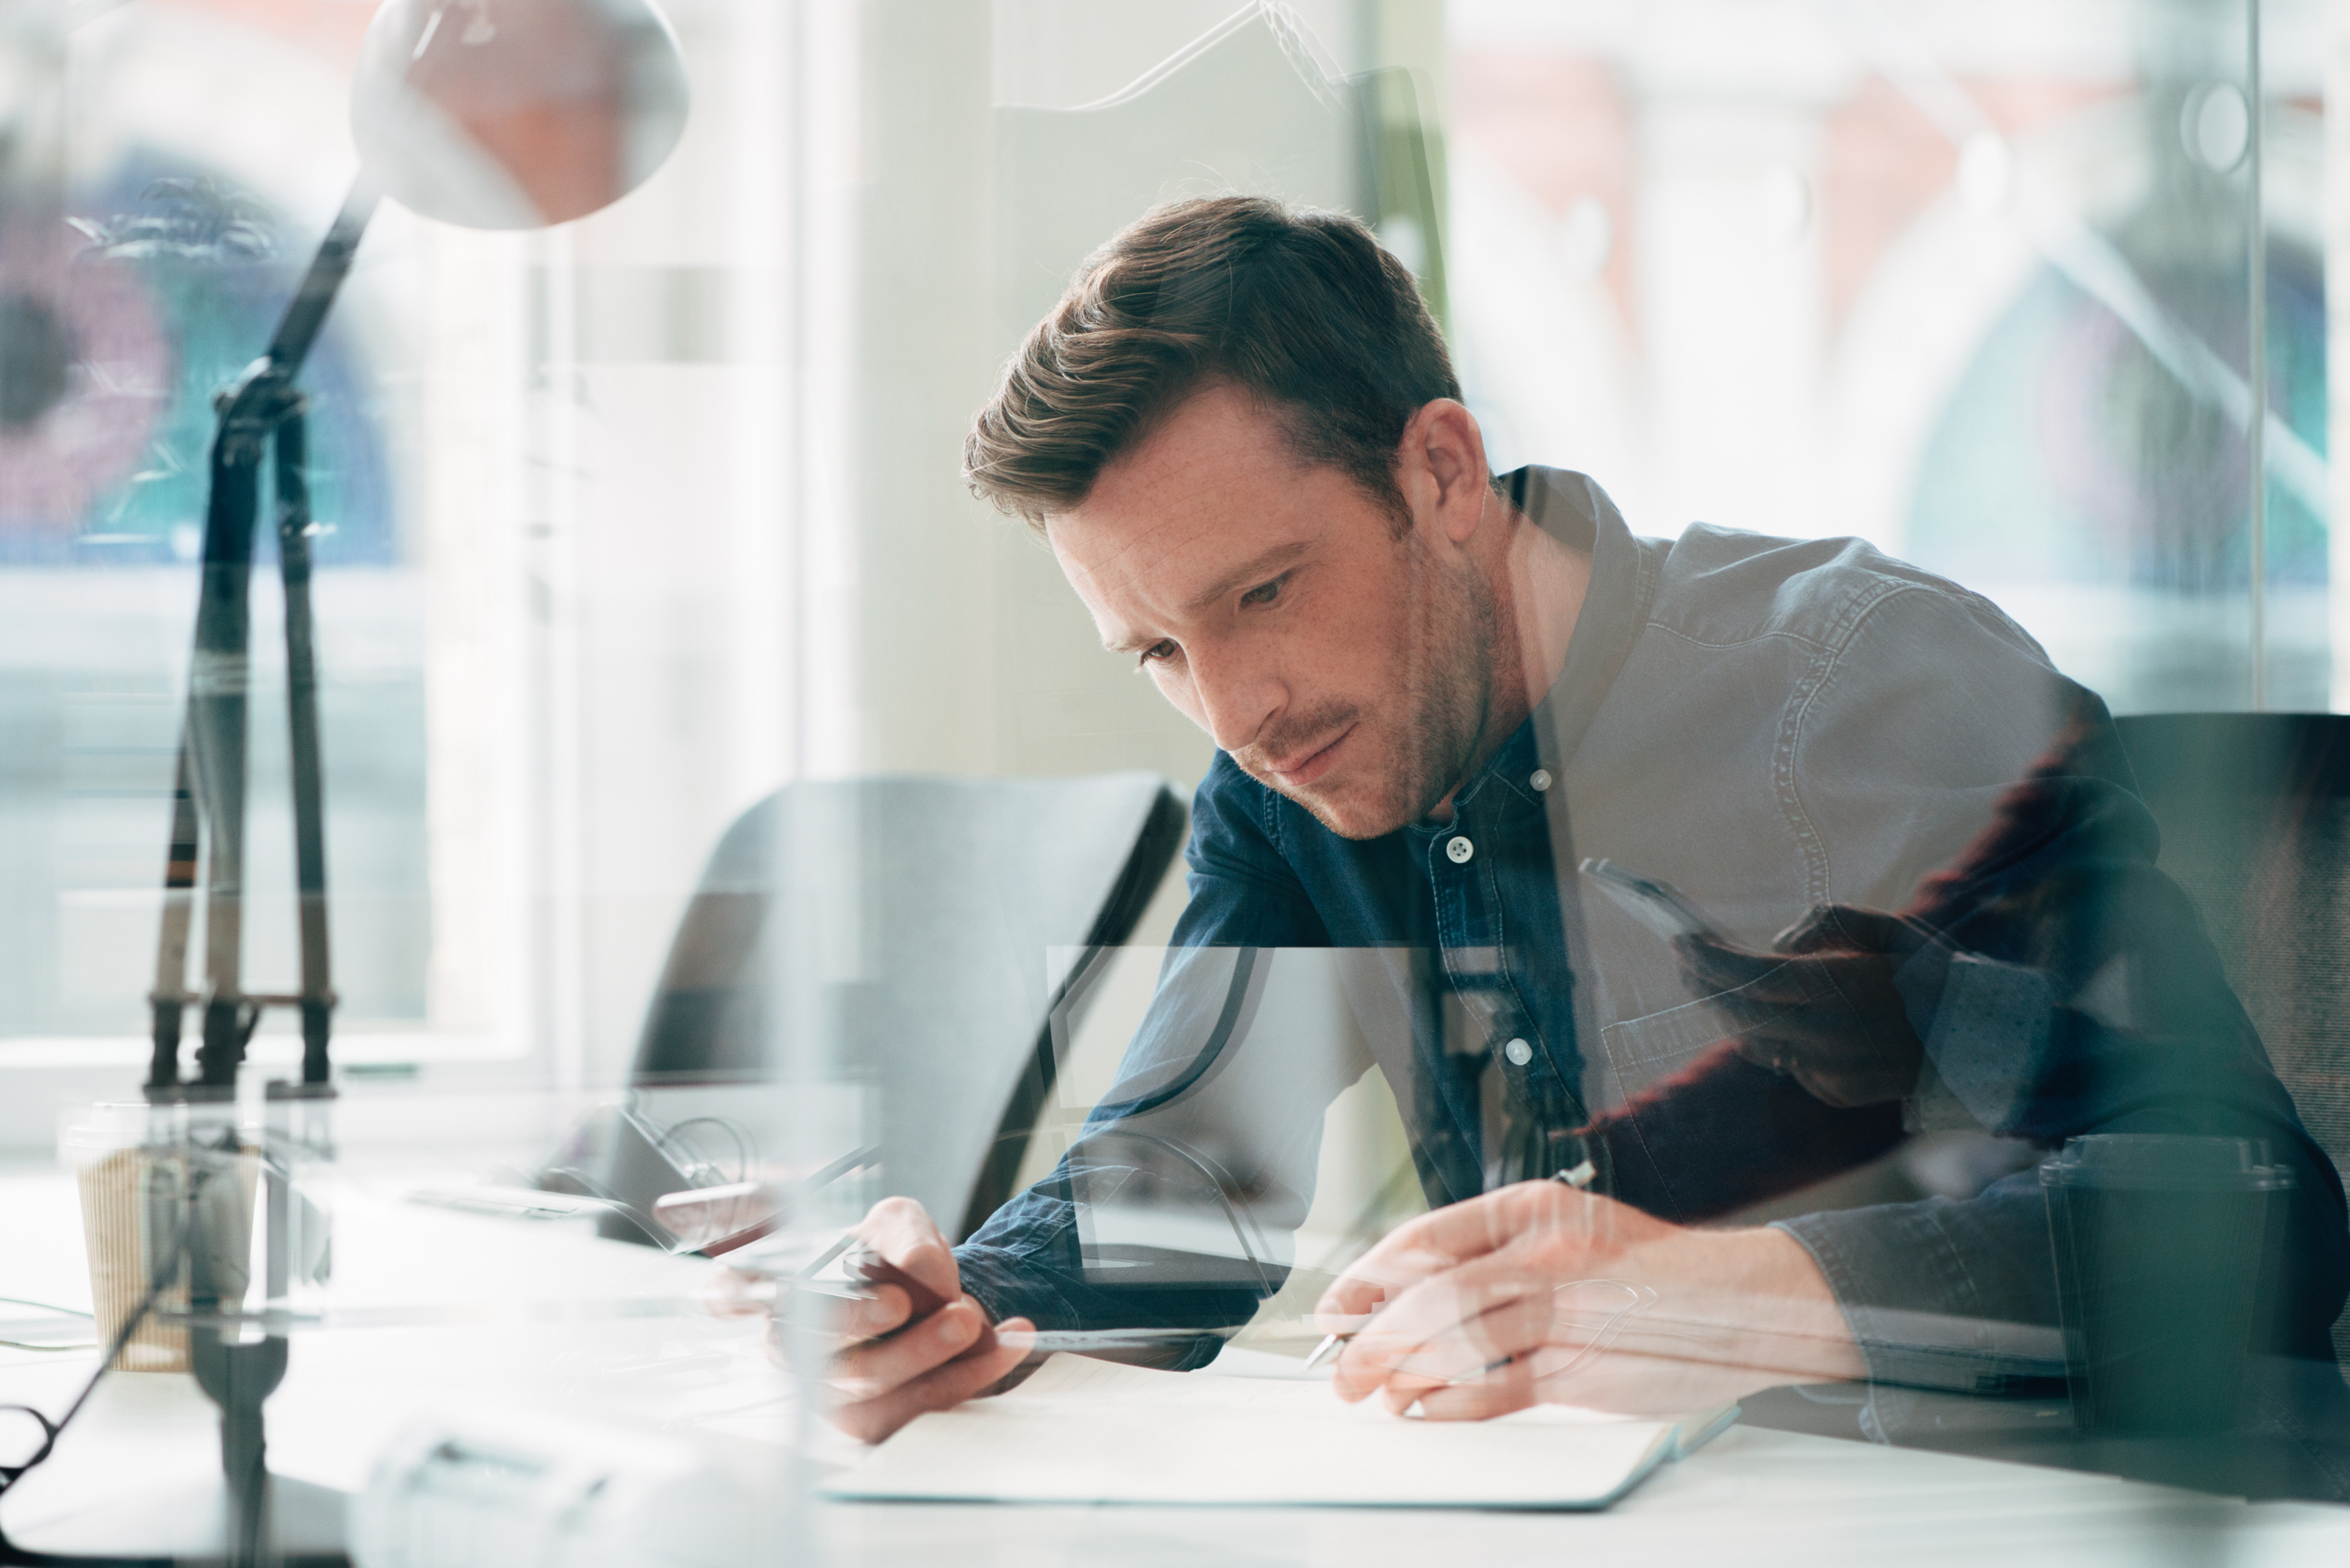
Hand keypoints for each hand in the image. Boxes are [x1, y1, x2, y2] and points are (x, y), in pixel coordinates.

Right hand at [793, 1197, 1035, 1443]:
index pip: (811, 1326)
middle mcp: (812, 1369)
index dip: (854, 1317)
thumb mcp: (895, 1225)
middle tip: (964, 1319)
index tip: (899, 1302)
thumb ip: (904, 1238)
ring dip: (955, 1368)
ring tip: (993, 1330)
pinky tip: (1010, 1344)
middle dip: (917, 1348)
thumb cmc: (887, 1253)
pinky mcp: (886, 1424)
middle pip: (860, 1372)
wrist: (912, 1287)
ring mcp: (847, 1405)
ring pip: (900, 1401)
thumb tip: (920, 1268)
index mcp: (794, 1313)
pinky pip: (931, 1411)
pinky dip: (976, 1377)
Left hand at [1314, 1182, 1863, 1419]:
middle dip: (1369, 1336)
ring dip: (1402, 1372)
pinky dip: (1452, 1403)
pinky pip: (1500, 1387)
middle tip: (1340, 1367)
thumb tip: (1411, 1296)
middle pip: (1429, 1293)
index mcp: (1532, 1209)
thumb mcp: (1570, 1234)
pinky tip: (1426, 1410)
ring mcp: (1567, 1309)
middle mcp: (1545, 1252)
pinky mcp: (1586, 1365)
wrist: (1749, 1296)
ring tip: (1377, 1393)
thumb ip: (1501, 1257)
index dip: (1367, 1277)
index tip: (1335, 1306)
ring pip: (1456, 1339)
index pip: (1423, 1240)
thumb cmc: (1652, 1270)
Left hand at [1676, 904, 1930, 1107]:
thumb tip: (1778, 946)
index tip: (1680, 940)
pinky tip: (1763, 1016)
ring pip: (1754, 1041)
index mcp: (1835, 988)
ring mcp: (1827, 1069)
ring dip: (1728, 1012)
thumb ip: (1828, 923)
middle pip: (1737, 1011)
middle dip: (1703, 984)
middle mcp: (1824, 1034)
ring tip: (1709, 983)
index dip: (1706, 958)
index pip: (1746, 974)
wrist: (1983, 1043)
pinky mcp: (1835, 1091)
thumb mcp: (1890, 927)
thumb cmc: (1936, 974)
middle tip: (1683, 961)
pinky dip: (1770, 1037)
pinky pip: (1785, 1062)